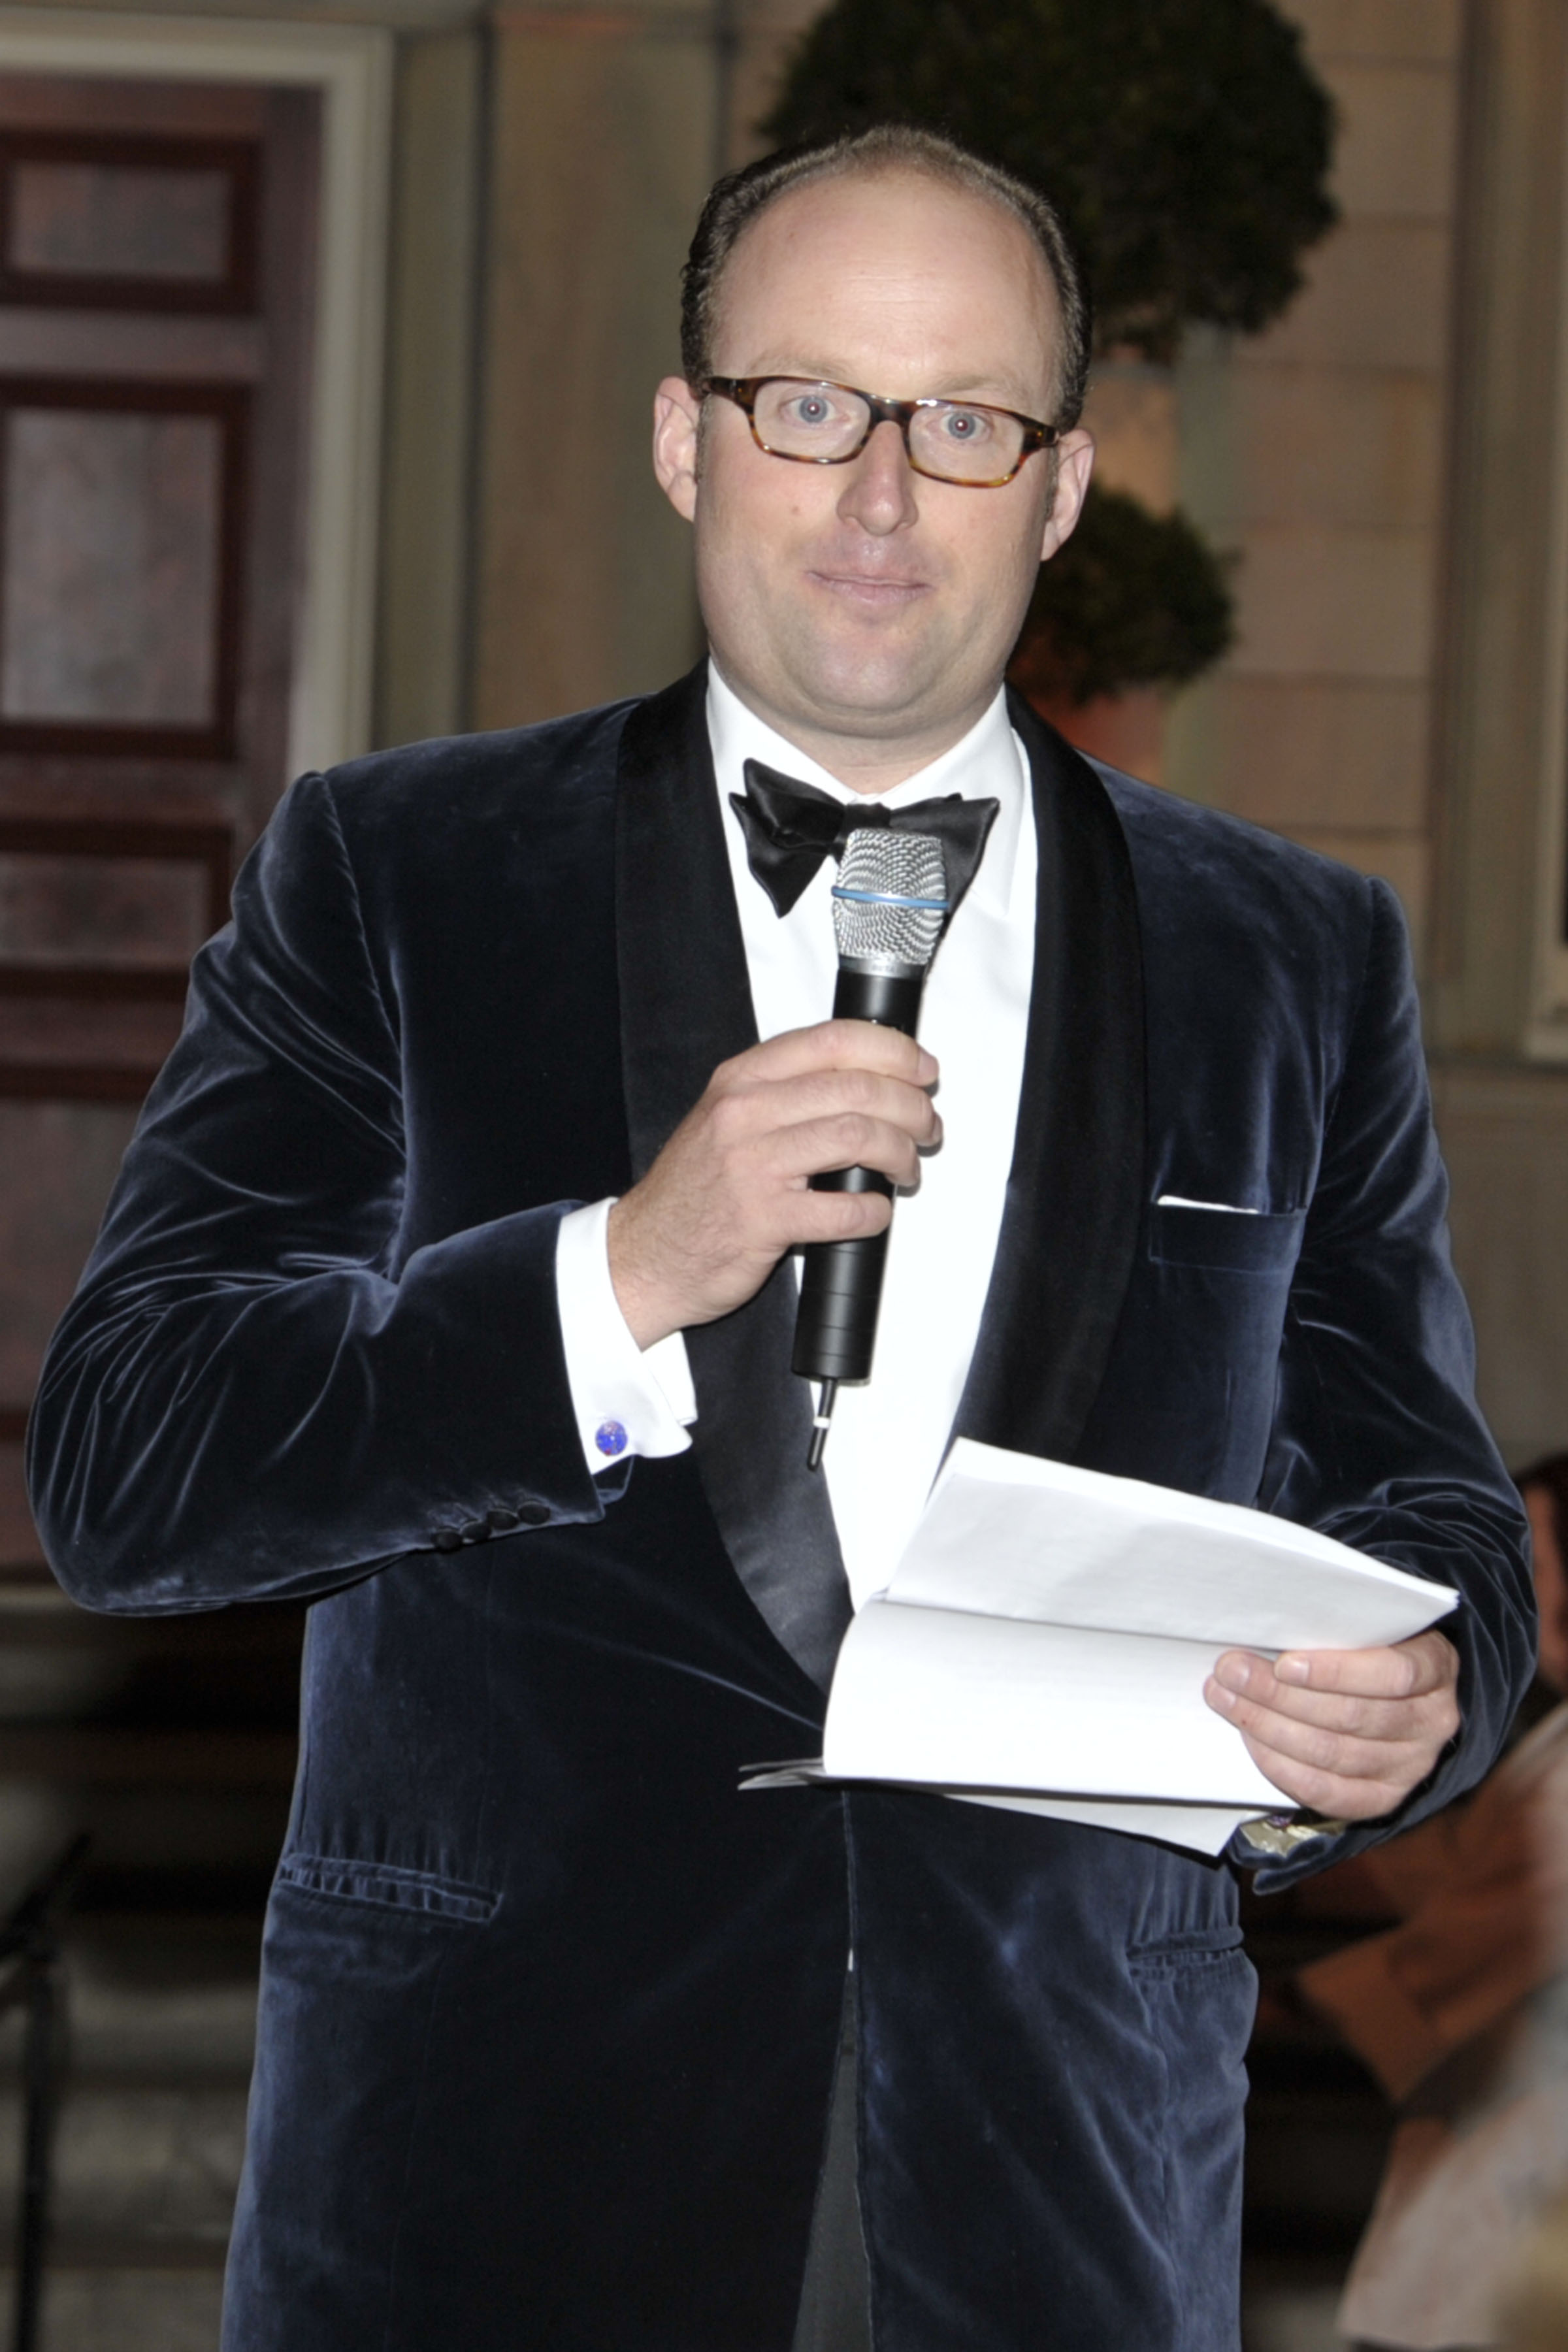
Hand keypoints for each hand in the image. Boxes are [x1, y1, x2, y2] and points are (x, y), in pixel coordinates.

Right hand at [607, 1021, 940, 1346]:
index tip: (921, 1070)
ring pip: (859, 1137)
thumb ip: (787, 1092)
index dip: (894, 1050)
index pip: (833, 1041)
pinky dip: (875, 1211)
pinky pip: (845, 1208)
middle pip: (858, 1088)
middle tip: (926, 1127)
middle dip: (911, 1107)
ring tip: (906, 1168)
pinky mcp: (764, 1219)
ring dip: (901, 1154)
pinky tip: (873, 1212)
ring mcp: (753, 1166)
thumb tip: (869, 1079)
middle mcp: (745, 1113)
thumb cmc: (697, 1189)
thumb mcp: (728, 1117)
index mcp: (742, 1080)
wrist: (646, 1253)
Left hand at [1203, 1629, 1460, 1820]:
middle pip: (1352, 1716)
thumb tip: (1265, 1626)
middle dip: (1280, 1695)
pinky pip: (1330, 1793)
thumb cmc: (1373, 1647)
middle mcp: (1432, 1721)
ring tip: (1227, 1700)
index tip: (1283, 1663)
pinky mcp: (1386, 1798)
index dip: (1336, 1672)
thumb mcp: (1372, 1626)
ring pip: (1334, 1753)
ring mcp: (1412, 1766)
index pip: (1394, 1674)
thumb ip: (1336, 1626)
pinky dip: (1284, 1768)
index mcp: (1436, 1667)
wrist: (1402, 1697)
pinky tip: (1253, 1742)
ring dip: (1270, 1727)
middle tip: (1231, 1673)